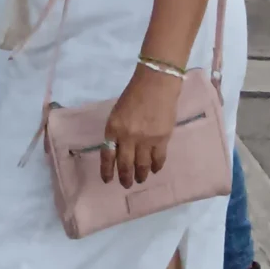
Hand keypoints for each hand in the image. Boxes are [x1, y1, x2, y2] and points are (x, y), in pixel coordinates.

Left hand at [98, 67, 181, 187]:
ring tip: (140, 180)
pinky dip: (156, 166)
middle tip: (126, 184)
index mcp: (113, 129)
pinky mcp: (162, 139)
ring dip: (141, 175)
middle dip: (125, 177)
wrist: (156, 83)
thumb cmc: (134, 95)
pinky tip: (155, 170)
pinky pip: (158, 159)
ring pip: (142, 165)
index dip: (107, 170)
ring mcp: (146, 139)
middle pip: (125, 164)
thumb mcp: (117, 113)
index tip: (107, 180)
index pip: (107, 156)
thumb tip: (119, 150)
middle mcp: (128, 137)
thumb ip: (117, 132)